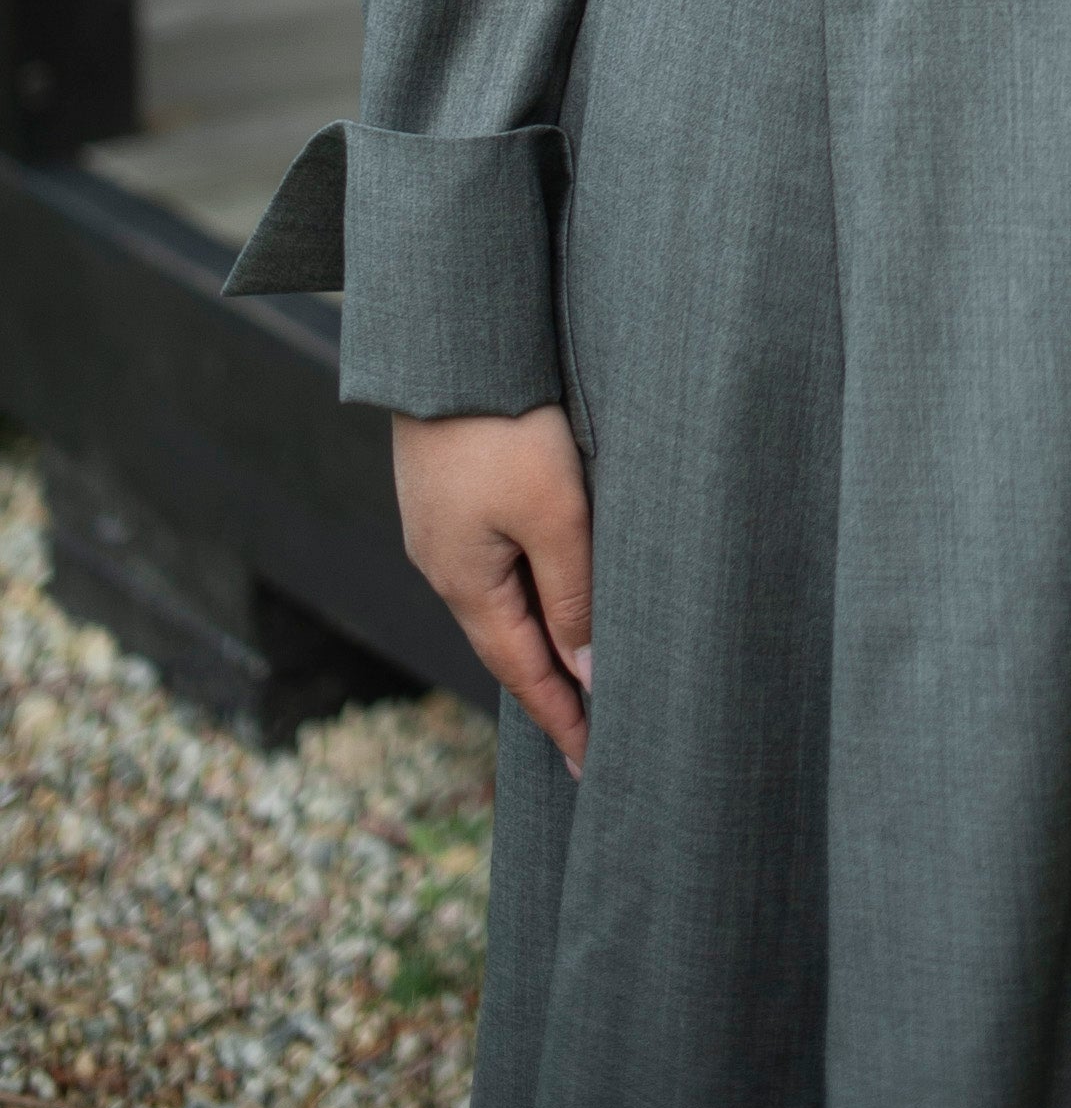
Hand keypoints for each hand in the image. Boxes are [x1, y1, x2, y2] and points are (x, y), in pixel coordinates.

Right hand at [390, 404, 592, 770]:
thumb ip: (573, 593)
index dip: (560, 716)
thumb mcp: (555, 512)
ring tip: (578, 673)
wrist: (448, 342)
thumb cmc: (506, 426)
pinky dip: (528, 589)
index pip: (521, 671)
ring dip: (540, 636)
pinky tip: (551, 588)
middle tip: (590, 733)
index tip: (591, 764)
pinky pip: (496, 559)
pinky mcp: (451, 489)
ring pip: (501, 599)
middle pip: (507, 641)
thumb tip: (587, 672)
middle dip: (550, 686)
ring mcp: (442, 526)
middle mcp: (444, 562)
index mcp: (464, 581)